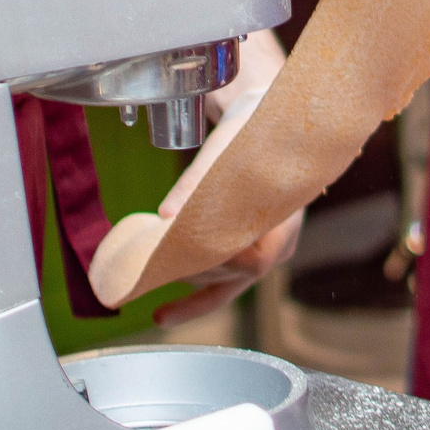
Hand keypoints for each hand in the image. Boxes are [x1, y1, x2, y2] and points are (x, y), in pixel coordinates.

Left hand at [150, 31, 301, 324]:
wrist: (272, 113)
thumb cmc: (256, 123)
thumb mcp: (229, 143)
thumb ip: (200, 181)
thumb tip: (166, 215)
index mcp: (286, 217)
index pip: (253, 260)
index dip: (213, 259)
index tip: (176, 249)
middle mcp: (281, 243)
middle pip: (232, 273)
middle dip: (188, 267)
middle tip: (146, 263)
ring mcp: (267, 252)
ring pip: (223, 281)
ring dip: (184, 277)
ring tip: (143, 276)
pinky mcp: (250, 253)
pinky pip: (224, 288)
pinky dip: (192, 304)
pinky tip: (162, 315)